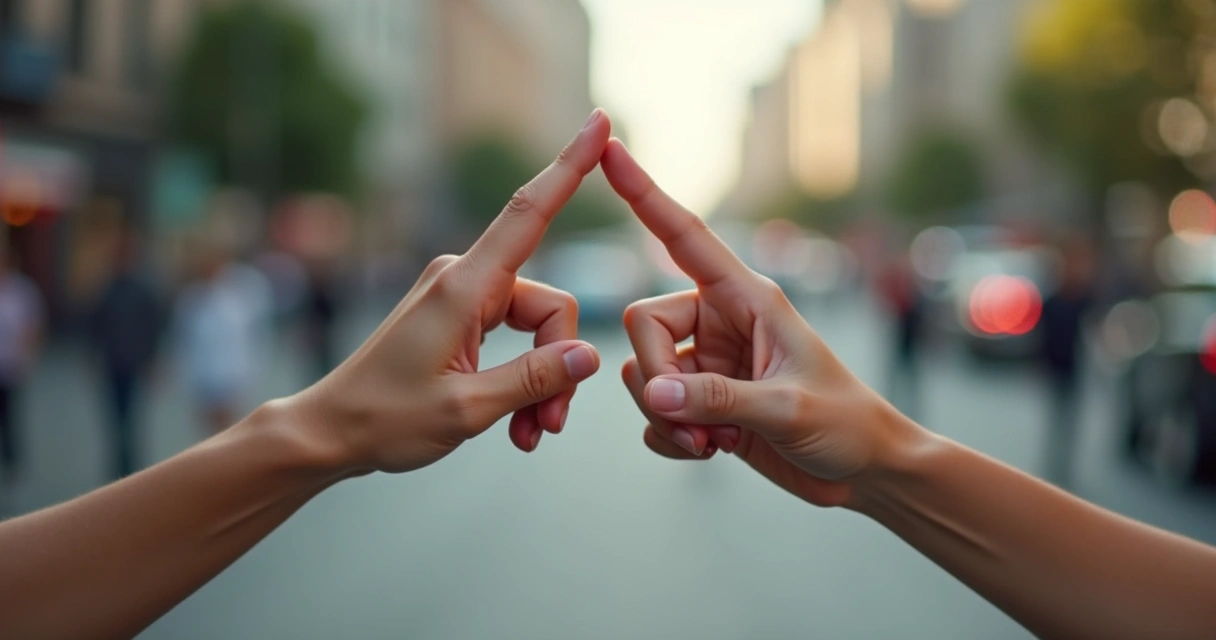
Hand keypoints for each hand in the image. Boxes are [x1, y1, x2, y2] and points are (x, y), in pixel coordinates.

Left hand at [289, 110, 610, 474]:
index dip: (570, 166)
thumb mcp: (467, 409)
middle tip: (547, 428)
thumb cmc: (385, 420)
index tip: (600, 123)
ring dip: (541, 385)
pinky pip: (516, 340)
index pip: (530, 213)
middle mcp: (464, 279)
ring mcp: (462, 297)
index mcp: (463, 287)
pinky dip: (522, 383)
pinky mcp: (460, 316)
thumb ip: (534, 379)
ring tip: (529, 436)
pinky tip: (517, 427)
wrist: (331, 432)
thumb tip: (590, 355)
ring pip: (538, 330)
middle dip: (558, 368)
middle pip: (550, 307)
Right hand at [602, 140, 921, 506]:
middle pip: (644, 324)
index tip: (607, 147)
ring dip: (668, 417)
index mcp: (747, 297)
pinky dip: (670, 437)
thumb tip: (652, 391)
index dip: (644, 193)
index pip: (682, 235)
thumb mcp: (787, 408)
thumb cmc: (845, 424)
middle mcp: (720, 320)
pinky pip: (652, 411)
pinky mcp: (700, 402)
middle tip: (697, 422)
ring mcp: (707, 362)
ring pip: (642, 373)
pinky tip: (710, 450)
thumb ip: (717, 399)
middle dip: (659, 379)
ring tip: (714, 441)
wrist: (863, 470)